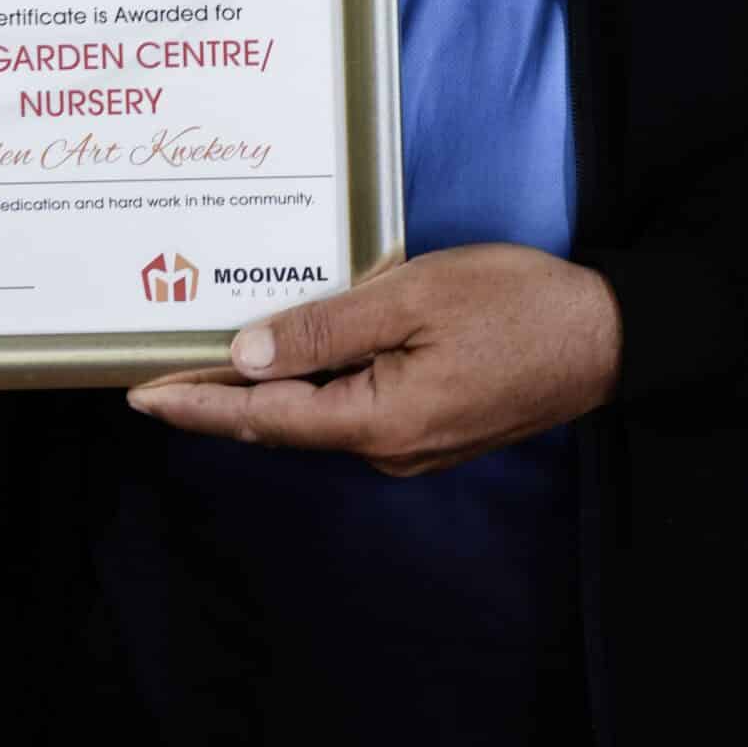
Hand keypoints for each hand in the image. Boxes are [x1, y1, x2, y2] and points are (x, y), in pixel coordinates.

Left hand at [127, 242, 621, 477]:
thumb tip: (246, 356)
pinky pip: (355, 408)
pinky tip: (296, 354)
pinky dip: (315, 384)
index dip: (196, 406)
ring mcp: (413, 445)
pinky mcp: (433, 428)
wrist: (608, 336)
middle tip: (158, 368)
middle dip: (219, 398)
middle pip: (285, 422)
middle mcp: (388, 449)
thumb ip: (328, 329)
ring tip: (211, 355)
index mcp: (378, 420)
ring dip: (267, 389)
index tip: (139, 396)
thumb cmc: (517, 305)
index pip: (263, 418)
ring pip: (319, 415)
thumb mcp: (415, 297)